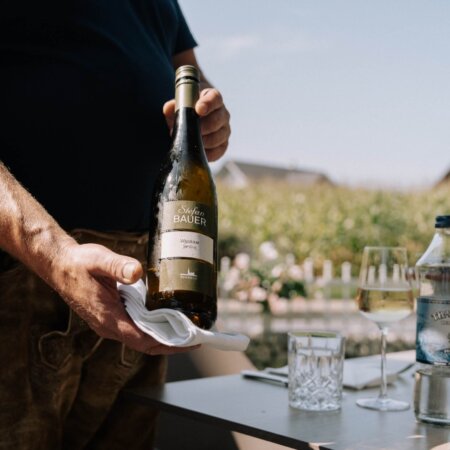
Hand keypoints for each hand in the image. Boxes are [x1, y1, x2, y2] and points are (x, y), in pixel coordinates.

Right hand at [49, 242, 198, 355]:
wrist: (60, 265)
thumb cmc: (79, 263)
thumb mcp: (99, 260)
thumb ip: (118, 266)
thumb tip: (136, 272)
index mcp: (107, 316)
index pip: (141, 339)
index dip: (166, 343)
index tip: (188, 342)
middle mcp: (108, 325)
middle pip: (144, 344)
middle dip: (170, 344)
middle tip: (195, 338)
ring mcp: (108, 323)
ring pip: (140, 338)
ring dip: (162, 337)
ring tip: (186, 331)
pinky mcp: (110, 317)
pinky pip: (134, 329)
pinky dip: (152, 328)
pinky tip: (166, 319)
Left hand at [163, 88, 230, 161]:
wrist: (194, 121)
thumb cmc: (188, 110)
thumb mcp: (181, 105)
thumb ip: (174, 106)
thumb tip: (168, 109)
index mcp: (213, 99)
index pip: (215, 98)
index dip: (208, 104)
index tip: (198, 109)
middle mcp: (222, 114)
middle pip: (217, 119)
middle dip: (203, 126)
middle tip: (190, 130)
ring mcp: (225, 130)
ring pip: (218, 136)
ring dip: (204, 141)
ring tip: (190, 142)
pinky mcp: (223, 145)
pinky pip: (218, 151)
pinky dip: (207, 153)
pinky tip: (197, 152)